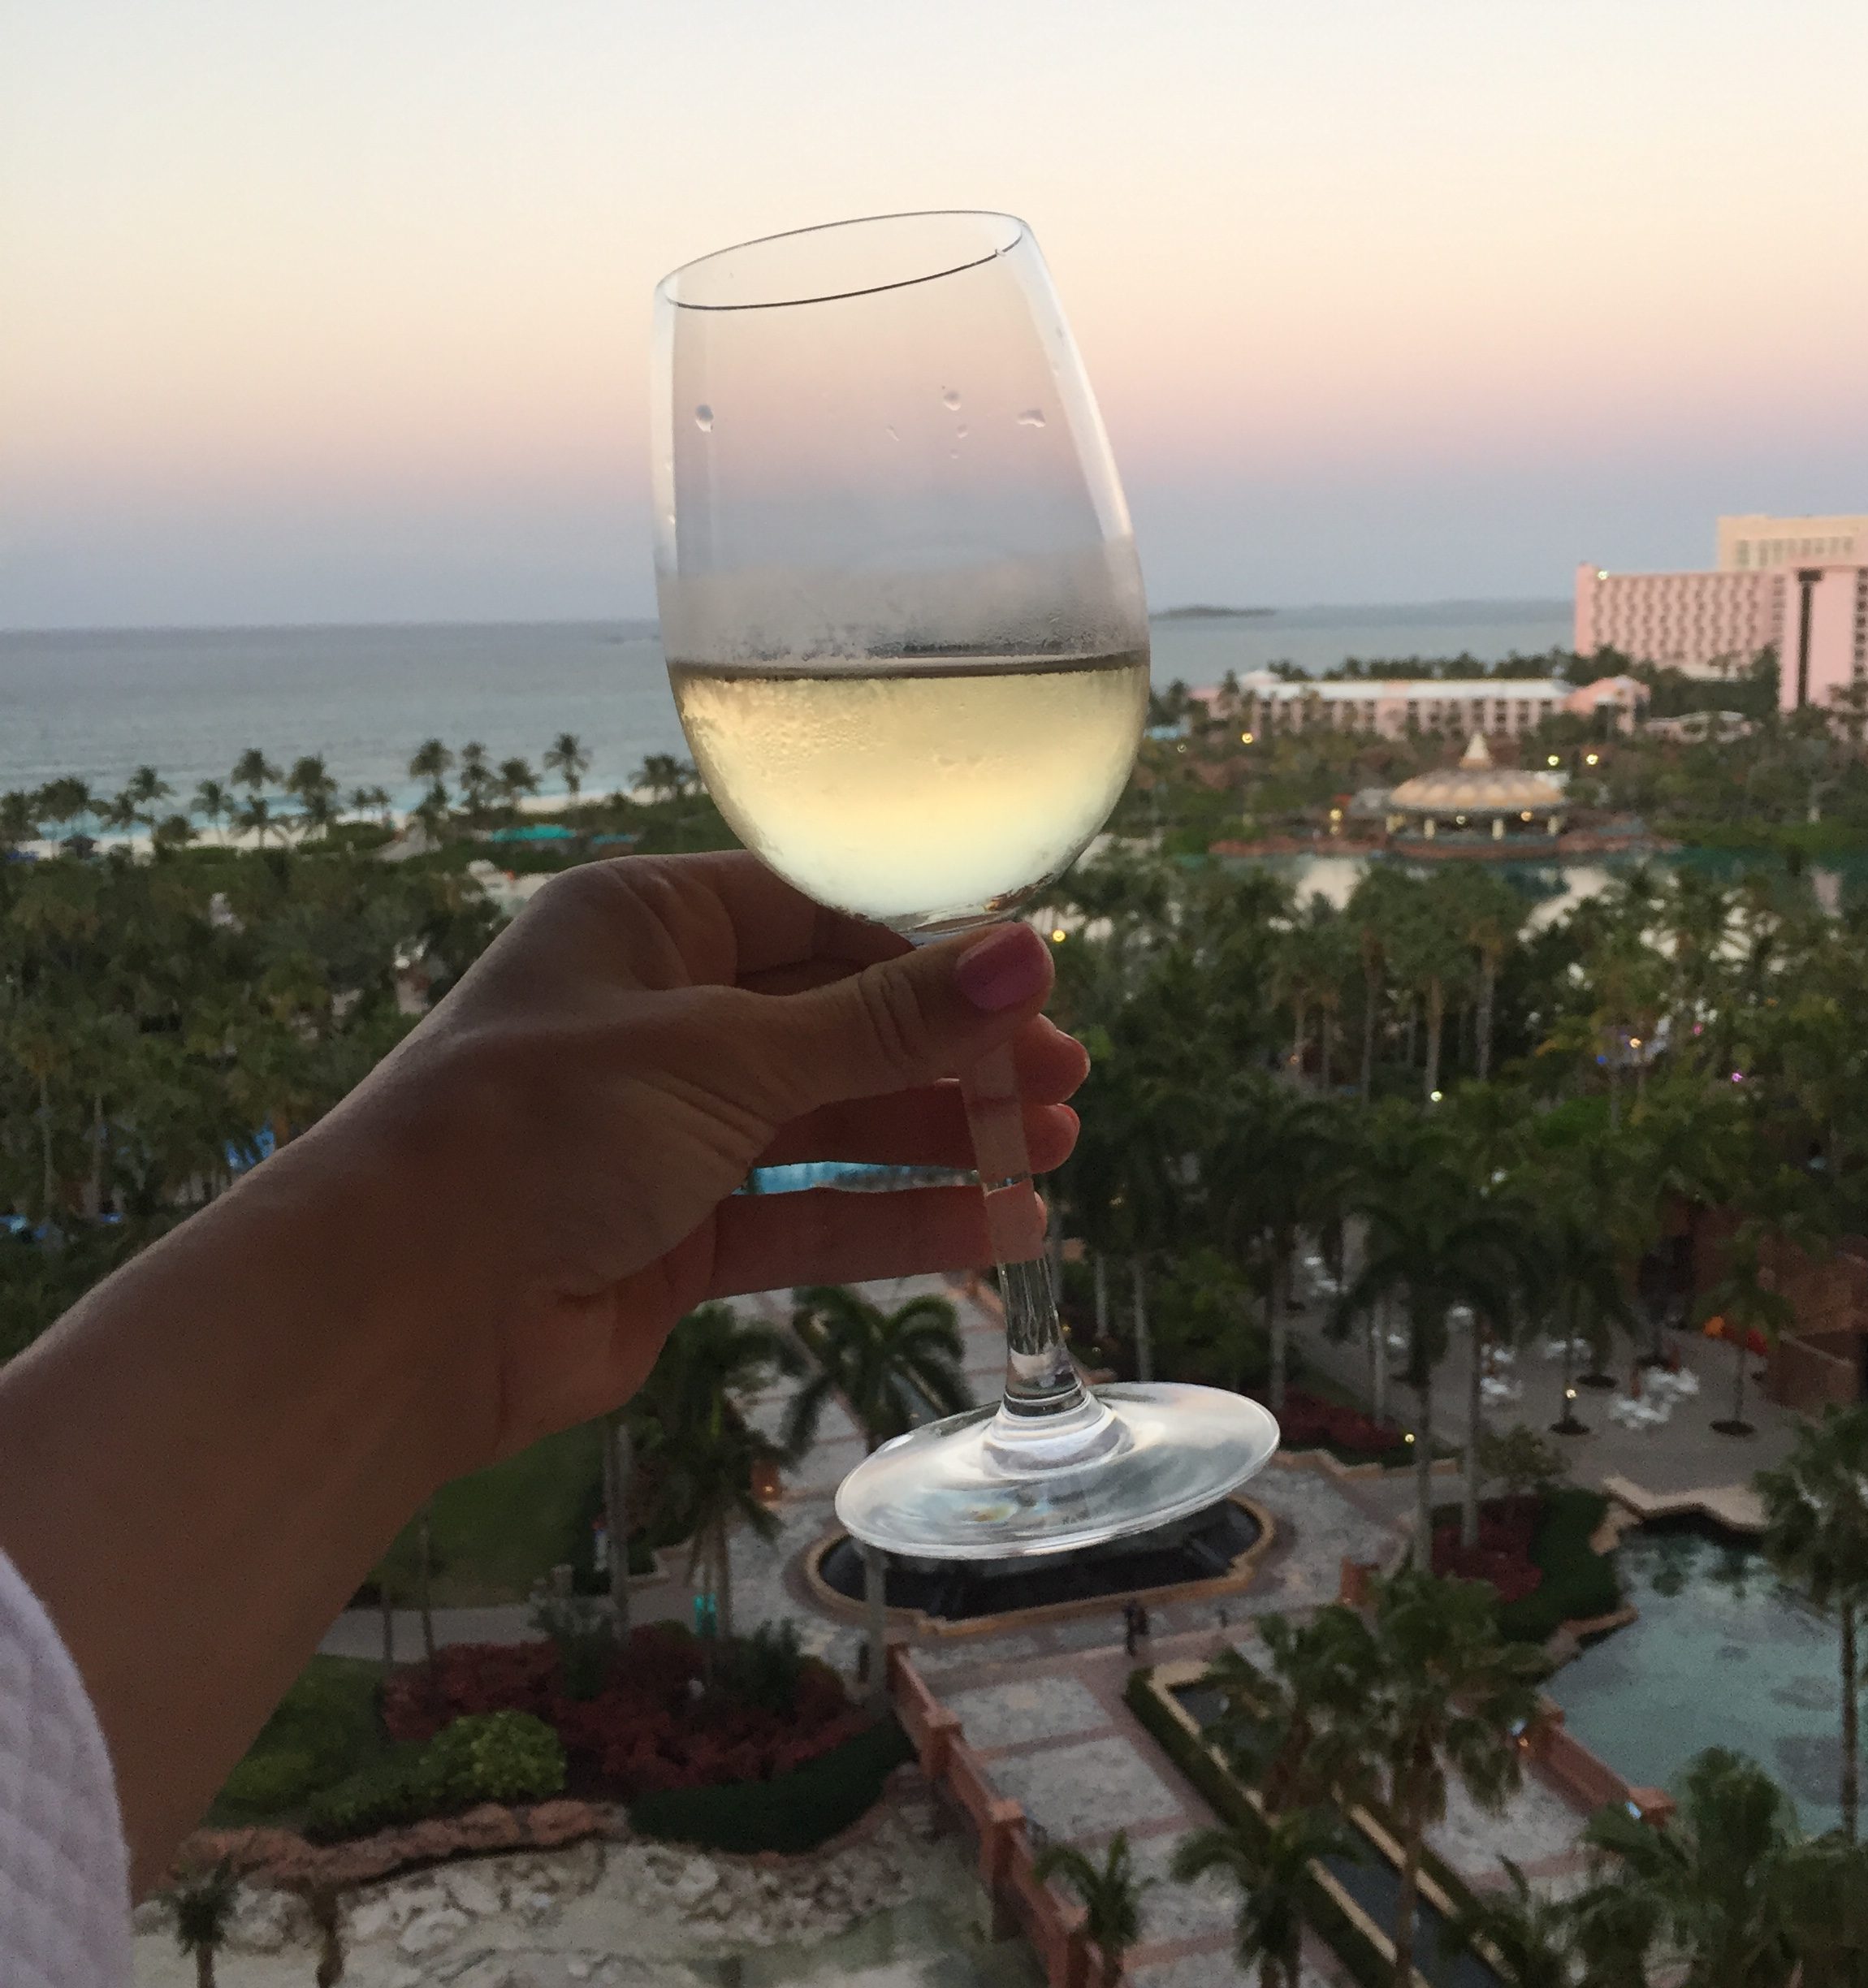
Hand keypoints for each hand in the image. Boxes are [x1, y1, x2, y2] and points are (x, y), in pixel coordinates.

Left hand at [335, 852, 1082, 1473]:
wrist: (398, 1310)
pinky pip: (808, 1216)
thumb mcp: (726, 1054)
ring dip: (941, 1138)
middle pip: (838, 1022)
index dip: (930, 950)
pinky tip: (997, 1228)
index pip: (818, 914)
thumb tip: (1029, 957)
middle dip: (951, 1054)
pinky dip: (896, 1220)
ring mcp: (668, 1133)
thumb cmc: (539, 1130)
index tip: (1031, 985)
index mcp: (645, 925)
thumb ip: (883, 1019)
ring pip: (833, 1124)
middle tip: (1065, 1080)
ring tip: (1055, 1150)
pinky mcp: (677, 1235)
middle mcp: (658, 1019)